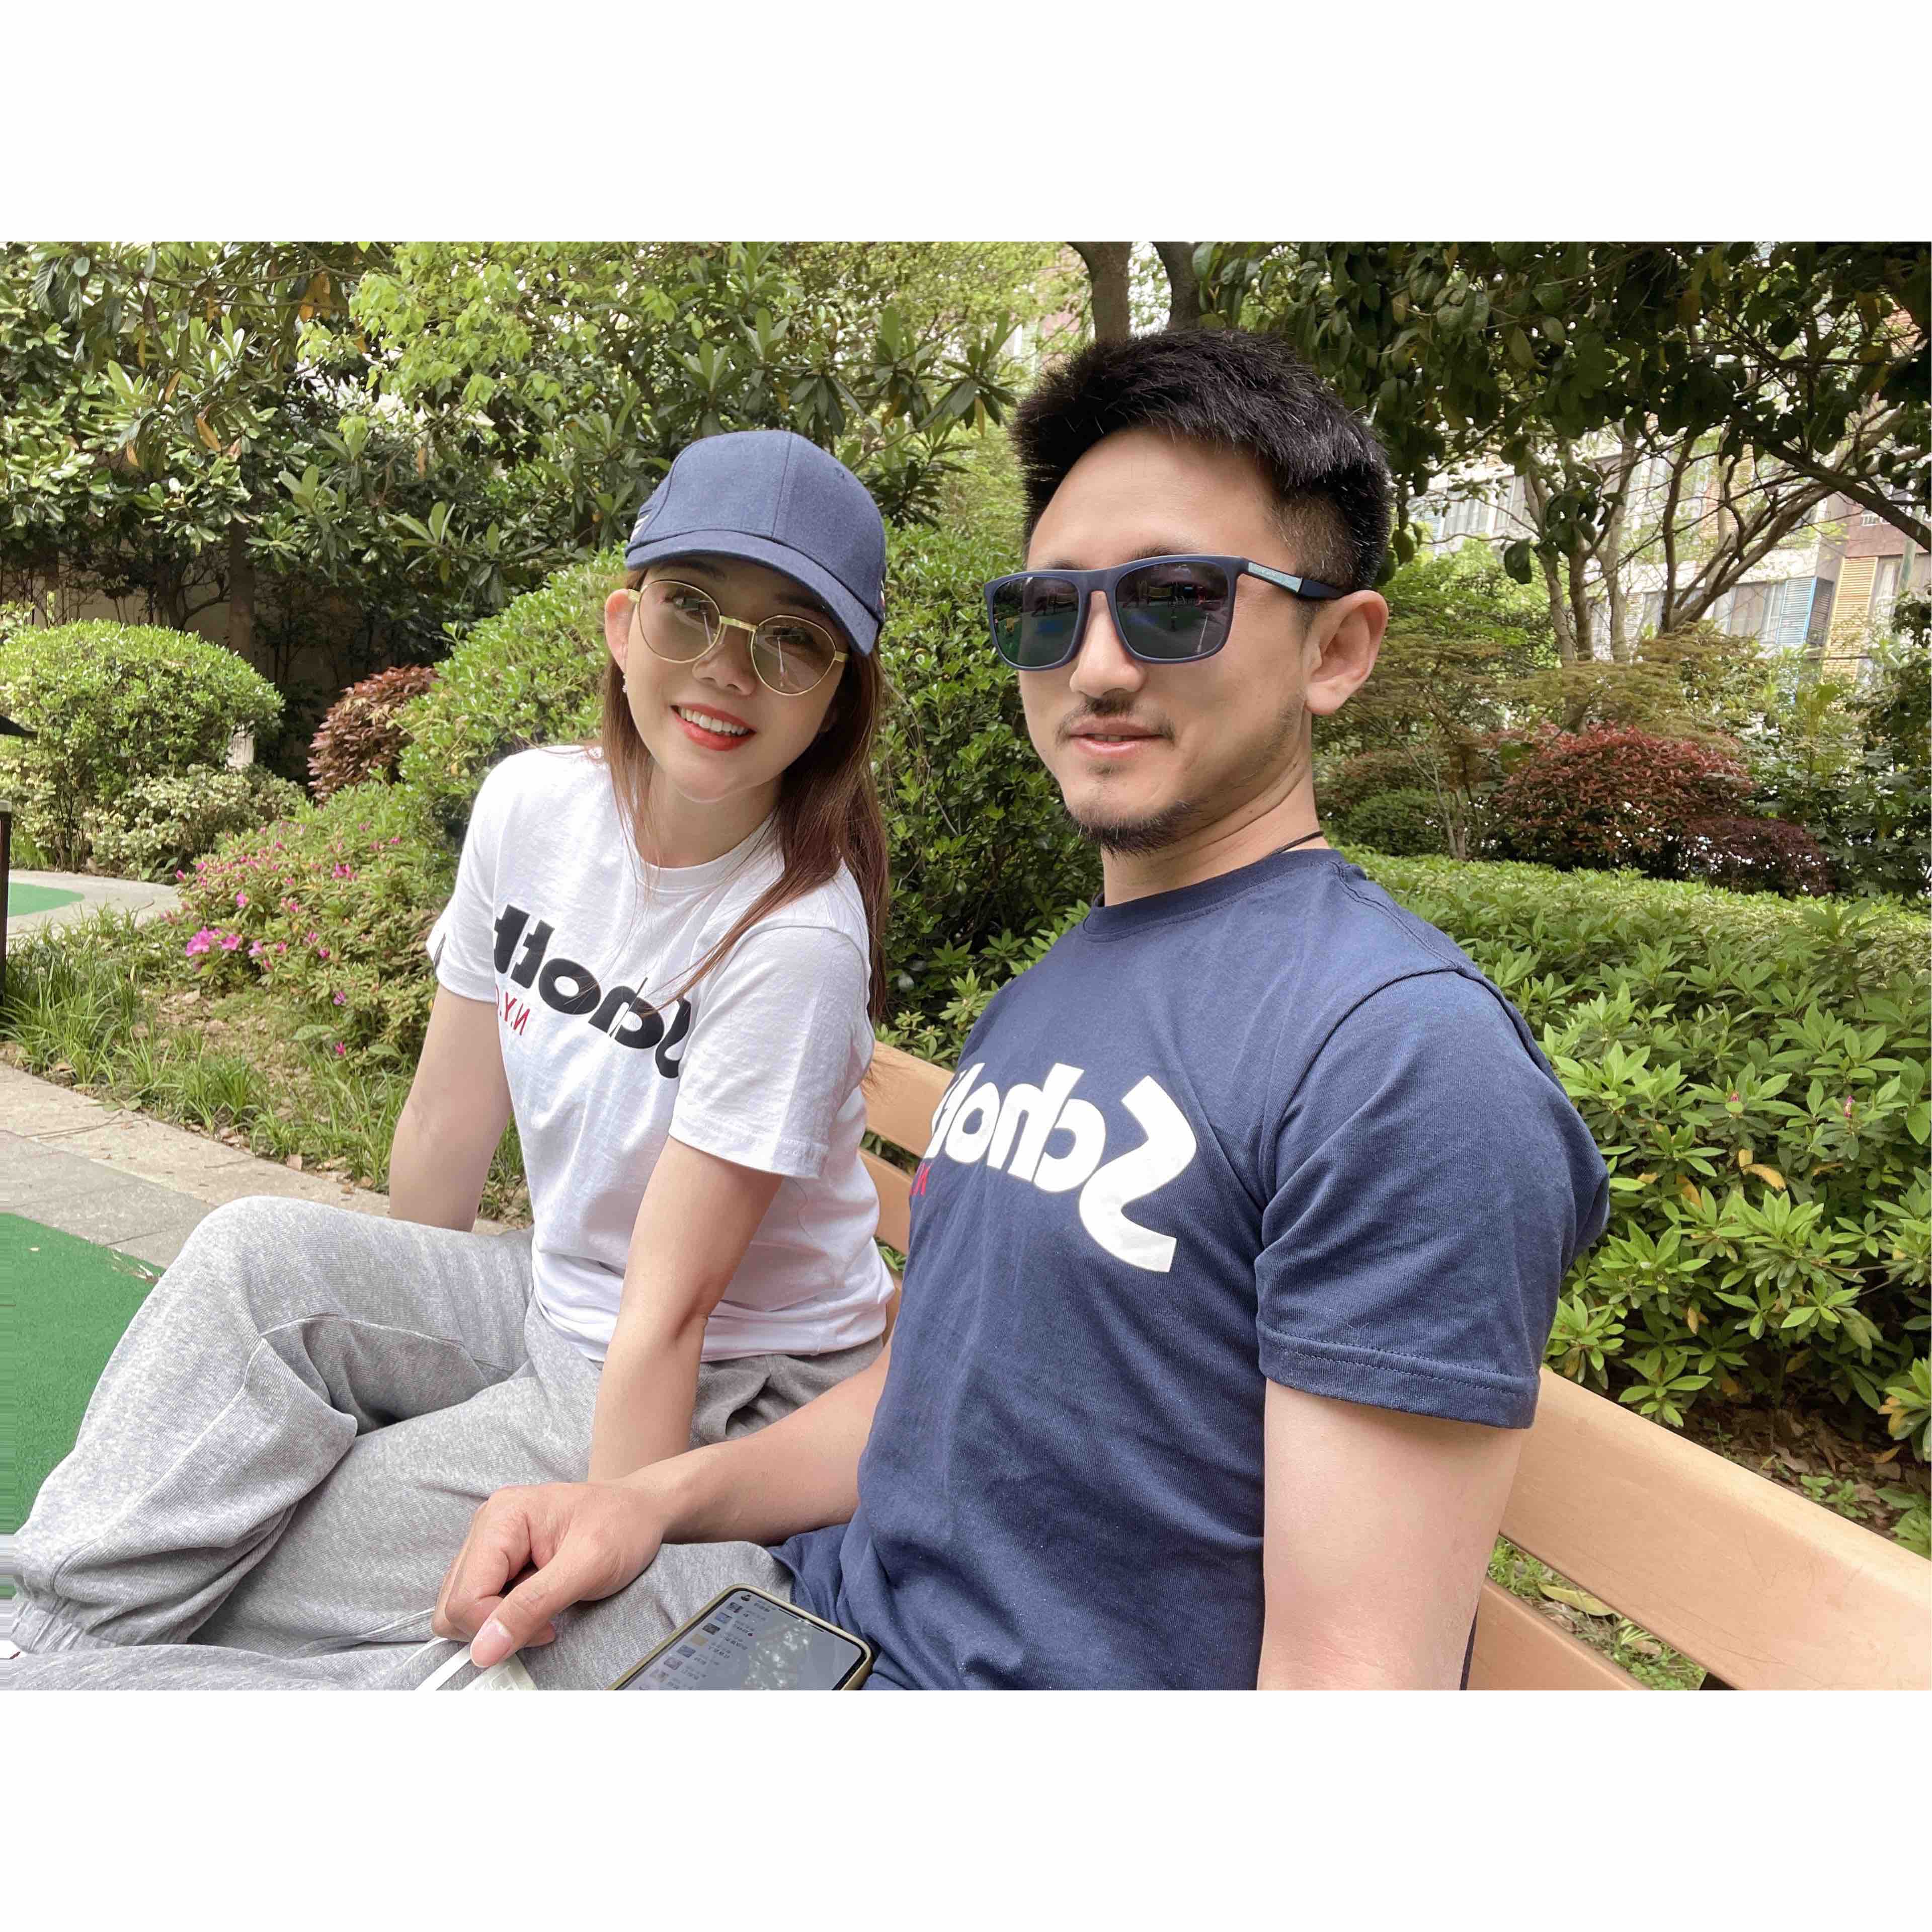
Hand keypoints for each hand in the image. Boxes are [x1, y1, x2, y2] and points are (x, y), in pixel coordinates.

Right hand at [433, 1481, 668, 1668]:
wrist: (642, 1512)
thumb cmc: (623, 1527)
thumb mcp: (588, 1567)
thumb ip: (533, 1606)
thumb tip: (483, 1649)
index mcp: (502, 1516)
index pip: (465, 1597)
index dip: (498, 1626)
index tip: (546, 1629)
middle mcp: (487, 1526)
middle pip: (453, 1606)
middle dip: (495, 1625)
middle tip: (546, 1621)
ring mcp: (490, 1544)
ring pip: (461, 1609)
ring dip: (502, 1621)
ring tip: (547, 1604)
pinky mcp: (498, 1562)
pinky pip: (481, 1604)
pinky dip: (508, 1615)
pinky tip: (540, 1600)